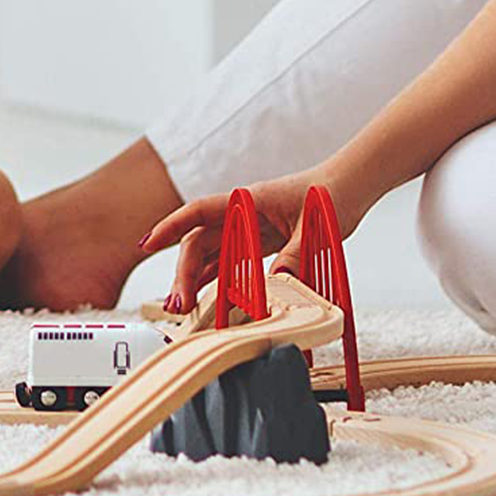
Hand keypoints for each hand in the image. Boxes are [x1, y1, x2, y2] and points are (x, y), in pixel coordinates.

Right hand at [138, 170, 347, 313]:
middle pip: (199, 241)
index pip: (198, 212)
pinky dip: (216, 280)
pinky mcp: (260, 241)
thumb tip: (275, 285)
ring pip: (211, 254)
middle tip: (178, 304)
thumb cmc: (330, 195)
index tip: (147, 244)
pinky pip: (230, 262)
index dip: (170, 227)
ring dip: (195, 279)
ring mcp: (249, 228)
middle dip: (183, 272)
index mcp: (246, 201)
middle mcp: (241, 214)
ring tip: (183, 309)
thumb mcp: (313, 228)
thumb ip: (292, 256)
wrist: (348, 186)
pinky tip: (206, 300)